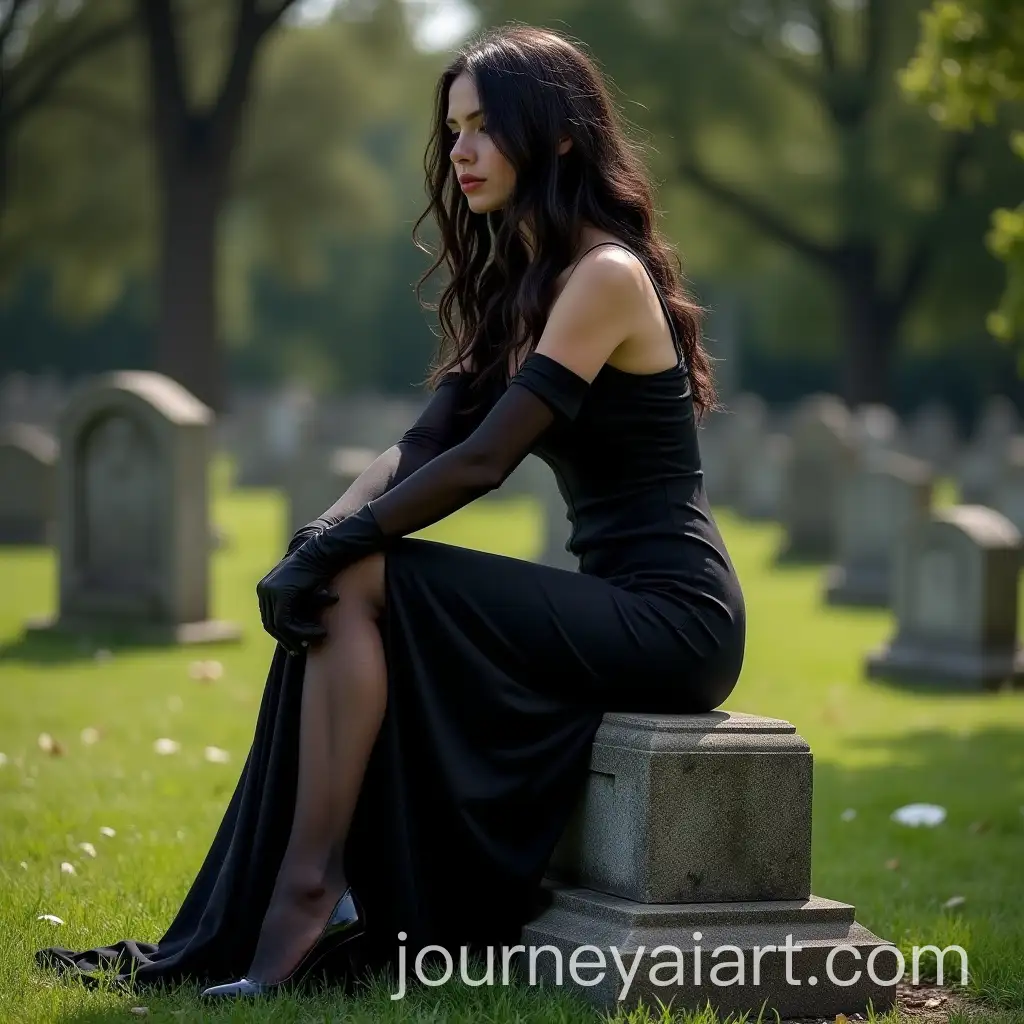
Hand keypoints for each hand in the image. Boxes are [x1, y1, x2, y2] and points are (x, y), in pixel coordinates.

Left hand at [259, 504, 385, 653]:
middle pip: (271, 624)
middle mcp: (264, 589)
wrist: (326, 551)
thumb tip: (303, 624)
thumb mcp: (309, 589)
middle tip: (304, 647)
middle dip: (289, 638)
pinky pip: (287, 623)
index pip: (271, 617)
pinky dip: (304, 630)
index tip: (300, 643)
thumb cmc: (322, 568)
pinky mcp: (281, 594)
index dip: (285, 633)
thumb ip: (301, 603)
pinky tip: (321, 631)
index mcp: (267, 587)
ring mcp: (270, 591)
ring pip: (279, 627)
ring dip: (299, 635)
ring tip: (318, 637)